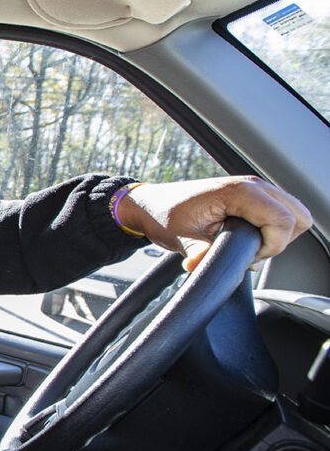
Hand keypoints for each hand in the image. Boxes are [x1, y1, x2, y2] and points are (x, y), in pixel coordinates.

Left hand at [117, 176, 311, 270]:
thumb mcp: (180, 238)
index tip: (246, 256)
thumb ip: (198, 253)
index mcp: (239, 190)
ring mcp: (256, 189)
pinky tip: (247, 238)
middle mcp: (253, 185)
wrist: (152, 205)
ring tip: (246, 245)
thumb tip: (202, 266)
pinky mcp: (254, 197)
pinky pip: (281, 214)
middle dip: (280, 241)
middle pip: (298, 217)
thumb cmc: (165, 215)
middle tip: (249, 252)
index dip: (271, 246)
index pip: (284, 220)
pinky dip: (273, 230)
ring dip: (278, 236)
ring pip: (294, 215)